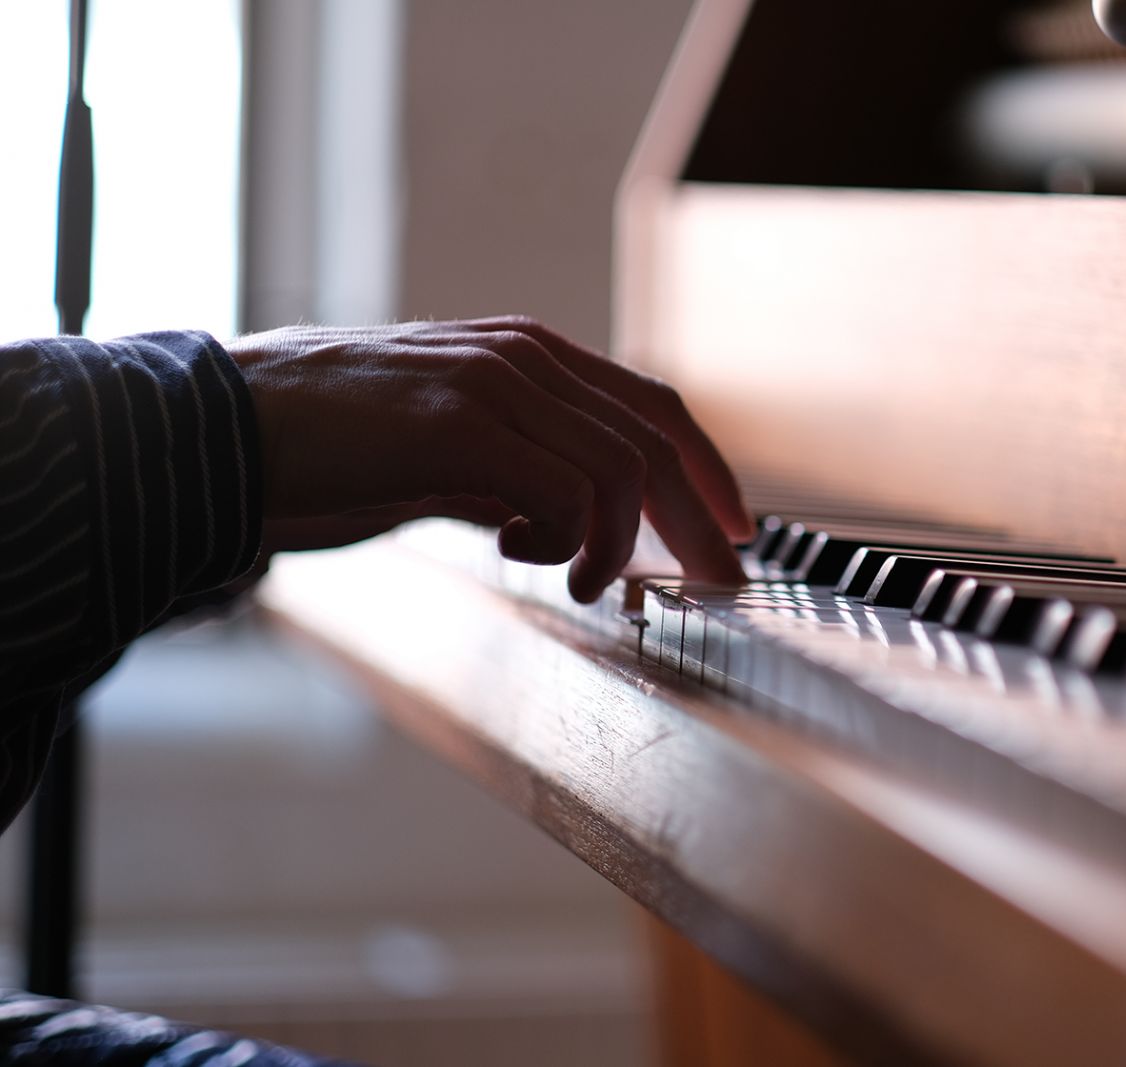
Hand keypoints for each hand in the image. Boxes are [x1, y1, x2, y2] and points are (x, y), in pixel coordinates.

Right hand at [227, 317, 752, 600]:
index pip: (652, 406)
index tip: (735, 529)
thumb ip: (513, 477)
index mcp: (526, 357)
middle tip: (721, 579)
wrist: (223, 435)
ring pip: (620, 464)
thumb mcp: (445, 459)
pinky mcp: (458, 422)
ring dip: (626, 541)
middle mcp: (522, 357)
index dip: (707, 470)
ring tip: (596, 586)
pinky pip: (564, 490)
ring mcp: (492, 382)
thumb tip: (572, 528)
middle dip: (700, 516)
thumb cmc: (329, 452)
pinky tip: (528, 560)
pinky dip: (570, 541)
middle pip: (655, 434)